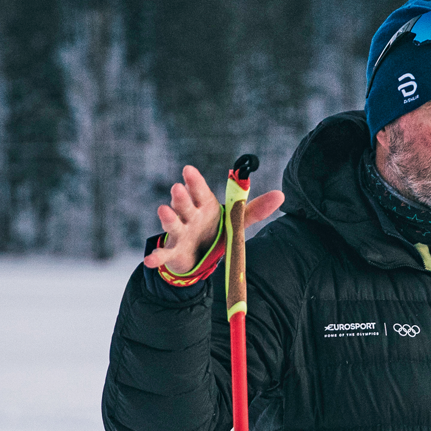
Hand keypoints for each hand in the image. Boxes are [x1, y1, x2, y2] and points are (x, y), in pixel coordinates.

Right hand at [143, 165, 284, 273]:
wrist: (197, 254)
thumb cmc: (215, 230)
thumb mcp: (235, 221)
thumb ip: (255, 209)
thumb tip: (281, 195)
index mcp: (205, 206)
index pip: (200, 191)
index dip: (195, 181)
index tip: (188, 169)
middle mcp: (190, 216)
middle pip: (185, 205)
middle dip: (182, 197)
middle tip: (178, 187)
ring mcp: (180, 233)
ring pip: (174, 225)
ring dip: (169, 218)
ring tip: (163, 210)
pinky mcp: (175, 251)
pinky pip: (165, 255)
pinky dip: (157, 257)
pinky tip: (150, 260)